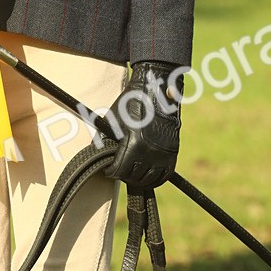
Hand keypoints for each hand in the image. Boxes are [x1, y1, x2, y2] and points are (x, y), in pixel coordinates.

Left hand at [104, 60, 183, 187]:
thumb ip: (105, 137)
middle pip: (133, 177)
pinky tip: (148, 176)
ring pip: (149, 179)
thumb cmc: (131, 102)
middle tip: (119, 171)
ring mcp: (162, 154)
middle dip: (123, 175)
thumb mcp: (113, 118)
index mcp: (133, 144)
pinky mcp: (172, 152)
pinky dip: (156, 179)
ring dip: (138, 179)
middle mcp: (149, 152)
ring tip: (131, 175)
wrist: (155, 91)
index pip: (119, 170)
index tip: (108, 170)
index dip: (111, 172)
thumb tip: (98, 150)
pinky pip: (164, 175)